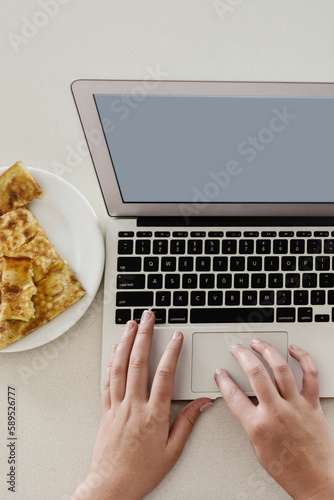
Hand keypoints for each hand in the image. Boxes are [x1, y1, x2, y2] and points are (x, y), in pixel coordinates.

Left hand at [72, 310, 211, 499]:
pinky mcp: (105, 409)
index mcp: (153, 414)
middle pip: (138, 362)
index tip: (176, 337)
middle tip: (149, 318)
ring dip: (125, 342)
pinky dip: (111, 361)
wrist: (112, 486)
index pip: (164, 375)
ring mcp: (117, 405)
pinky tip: (115, 350)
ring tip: (131, 325)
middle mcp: (133, 405)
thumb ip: (187, 423)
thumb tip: (202, 403)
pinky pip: (107, 380)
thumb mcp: (172, 451)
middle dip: (145, 336)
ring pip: (120, 367)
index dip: (171, 352)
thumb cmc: (142, 471)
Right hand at [215, 340, 333, 499]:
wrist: (316, 481)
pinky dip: (303, 358)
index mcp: (258, 426)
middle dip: (241, 355)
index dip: (223, 380)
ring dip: (267, 350)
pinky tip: (294, 350)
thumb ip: (250, 421)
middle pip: (255, 373)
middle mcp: (276, 412)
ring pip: (280, 368)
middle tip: (236, 348)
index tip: (220, 373)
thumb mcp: (257, 447)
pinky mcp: (312, 404)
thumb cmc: (288, 469)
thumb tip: (245, 403)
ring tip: (258, 343)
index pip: (233, 395)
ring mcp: (296, 406)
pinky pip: (310, 374)